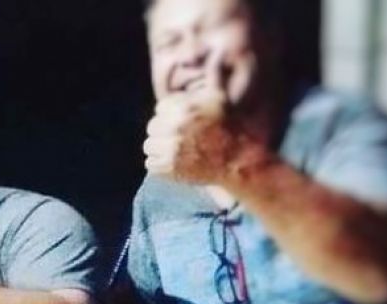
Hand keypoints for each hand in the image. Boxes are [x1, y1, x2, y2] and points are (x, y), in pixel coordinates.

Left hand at [143, 48, 262, 184]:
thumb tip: (217, 52)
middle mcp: (174, 127)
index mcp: (183, 108)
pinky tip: (176, 162)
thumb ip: (214, 75)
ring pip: (149, 146)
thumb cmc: (229, 127)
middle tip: (182, 137)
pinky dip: (159, 165)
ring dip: (160, 148)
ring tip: (179, 149)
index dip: (172, 115)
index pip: (160, 109)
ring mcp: (170, 149)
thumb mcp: (222, 97)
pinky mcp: (168, 168)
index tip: (185, 121)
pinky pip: (151, 164)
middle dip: (164, 131)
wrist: (236, 160)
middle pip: (152, 128)